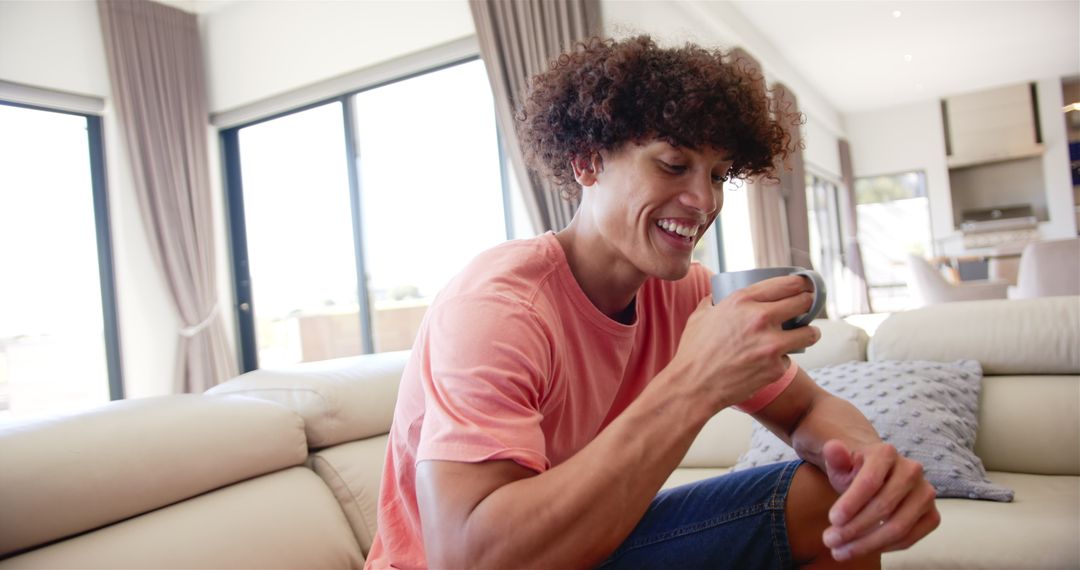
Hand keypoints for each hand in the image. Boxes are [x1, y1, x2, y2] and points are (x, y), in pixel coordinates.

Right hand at [670, 275, 819, 409]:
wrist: (694, 386)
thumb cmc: (694, 351)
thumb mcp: (701, 315)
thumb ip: (715, 301)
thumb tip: (719, 295)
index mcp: (743, 300)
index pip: (787, 284)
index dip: (801, 284)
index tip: (805, 286)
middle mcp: (761, 318)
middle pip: (803, 302)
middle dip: (808, 303)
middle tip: (807, 307)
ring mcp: (771, 344)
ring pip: (810, 332)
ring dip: (809, 332)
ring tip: (804, 334)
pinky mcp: (776, 367)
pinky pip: (789, 359)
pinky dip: (782, 360)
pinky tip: (770, 362)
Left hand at [820, 440, 940, 561]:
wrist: (879, 477)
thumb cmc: (856, 472)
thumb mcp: (841, 465)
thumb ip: (836, 458)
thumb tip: (832, 447)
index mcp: (886, 453)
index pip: (870, 481)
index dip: (851, 503)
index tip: (832, 520)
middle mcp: (912, 470)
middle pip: (884, 506)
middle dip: (855, 528)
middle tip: (830, 541)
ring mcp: (926, 493)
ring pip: (898, 526)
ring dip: (868, 543)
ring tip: (841, 551)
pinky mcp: (932, 515)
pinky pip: (911, 538)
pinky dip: (886, 547)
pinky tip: (865, 548)